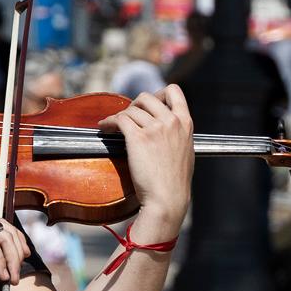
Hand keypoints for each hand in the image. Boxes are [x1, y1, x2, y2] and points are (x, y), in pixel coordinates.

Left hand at [100, 85, 194, 229]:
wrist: (168, 199)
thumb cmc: (175, 182)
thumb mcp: (186, 151)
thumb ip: (177, 134)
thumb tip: (163, 126)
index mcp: (185, 123)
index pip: (174, 91)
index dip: (158, 93)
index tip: (149, 104)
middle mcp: (171, 121)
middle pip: (146, 96)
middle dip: (134, 104)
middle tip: (128, 117)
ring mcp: (154, 128)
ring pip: (131, 109)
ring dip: (119, 116)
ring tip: (113, 125)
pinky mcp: (137, 138)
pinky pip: (119, 120)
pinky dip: (109, 122)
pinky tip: (105, 128)